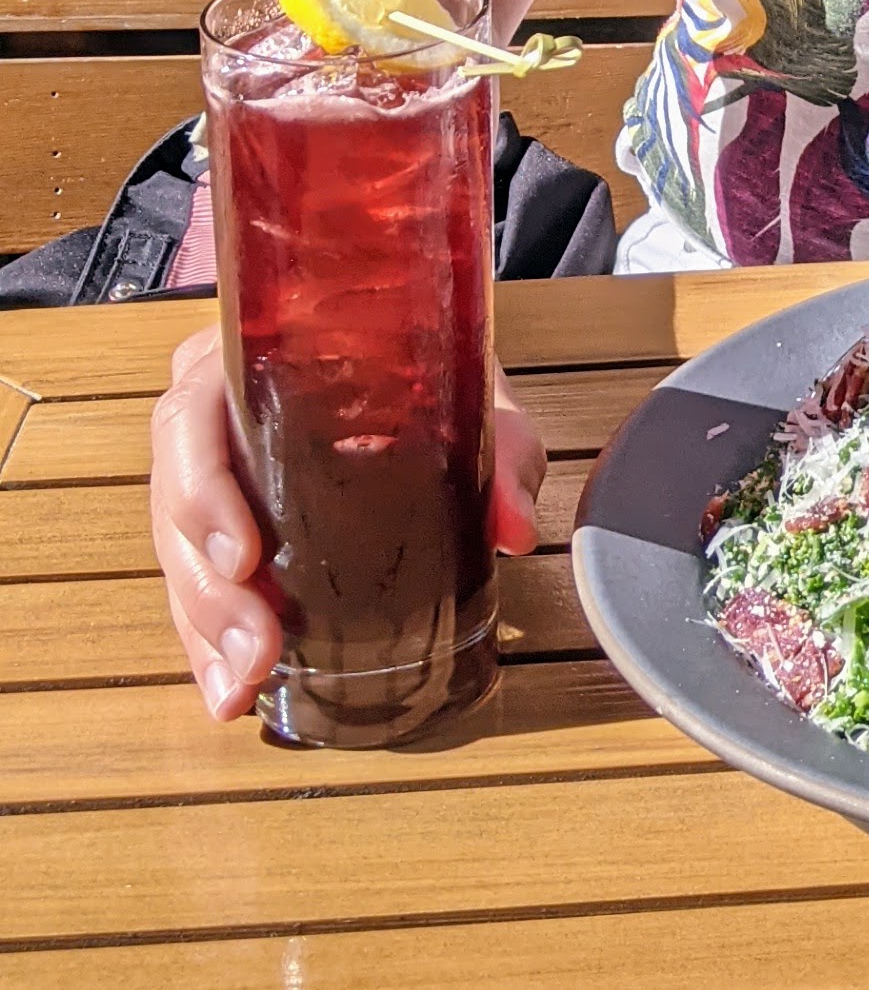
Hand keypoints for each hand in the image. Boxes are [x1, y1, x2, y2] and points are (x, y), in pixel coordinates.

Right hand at [149, 326, 548, 721]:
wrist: (419, 370)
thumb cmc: (433, 376)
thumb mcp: (478, 398)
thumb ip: (503, 452)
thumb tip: (515, 530)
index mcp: (258, 357)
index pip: (197, 411)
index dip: (205, 486)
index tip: (243, 555)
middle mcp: (215, 408)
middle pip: (173, 496)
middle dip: (209, 587)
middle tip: (258, 648)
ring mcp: (208, 469)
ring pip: (175, 551)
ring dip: (205, 628)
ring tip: (243, 686)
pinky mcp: (214, 526)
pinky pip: (190, 583)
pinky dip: (206, 643)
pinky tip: (228, 693)